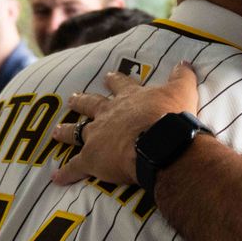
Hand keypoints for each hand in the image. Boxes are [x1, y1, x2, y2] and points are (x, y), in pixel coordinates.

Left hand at [51, 62, 200, 185]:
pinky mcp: (91, 159)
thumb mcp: (181, 91)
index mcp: (129, 99)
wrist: (157, 142)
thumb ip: (181, 77)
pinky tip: (56, 178)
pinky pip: (75, 167)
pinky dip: (66, 173)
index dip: (114, 81)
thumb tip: (185, 62)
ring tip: (56, 131)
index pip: (120, 85)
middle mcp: (108, 115)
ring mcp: (96, 136)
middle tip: (72, 98)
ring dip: (66, 131)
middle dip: (81, 101)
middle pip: (90, 105)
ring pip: (76, 132)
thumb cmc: (170, 117)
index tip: (107, 76)